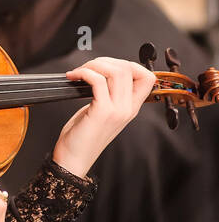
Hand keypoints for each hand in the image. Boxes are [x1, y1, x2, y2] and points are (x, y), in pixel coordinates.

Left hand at [52, 57, 155, 177]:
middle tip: (87, 68)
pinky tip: (73, 77)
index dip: (130, 64)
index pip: (148, 77)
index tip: (108, 67)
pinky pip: (98, 81)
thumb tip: (102, 72)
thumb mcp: (101, 113)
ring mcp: (116, 110)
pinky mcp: (101, 111)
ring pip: (116, 71)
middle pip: (129, 68)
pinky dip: (84, 73)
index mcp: (130, 108)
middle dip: (105, 61)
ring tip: (80, 72)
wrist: (73, 160)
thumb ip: (108, 94)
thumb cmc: (82, 137)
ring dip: (94, 65)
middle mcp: (127, 108)